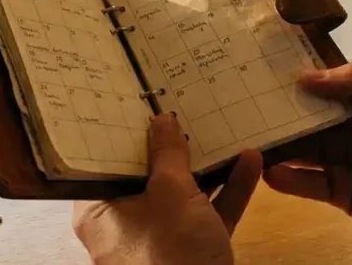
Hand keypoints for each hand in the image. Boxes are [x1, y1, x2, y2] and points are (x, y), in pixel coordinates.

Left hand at [72, 114, 262, 264]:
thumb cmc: (170, 250)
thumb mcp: (170, 193)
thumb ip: (168, 154)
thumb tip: (161, 120)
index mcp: (100, 210)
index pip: (106, 162)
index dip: (123, 132)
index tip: (137, 103)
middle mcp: (125, 224)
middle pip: (147, 176)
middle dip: (171, 146)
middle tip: (182, 107)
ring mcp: (161, 239)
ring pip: (183, 194)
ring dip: (207, 165)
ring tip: (221, 128)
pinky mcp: (193, 252)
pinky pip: (207, 213)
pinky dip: (227, 191)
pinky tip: (251, 161)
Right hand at [263, 63, 351, 263]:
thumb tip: (304, 77)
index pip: (322, 88)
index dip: (295, 80)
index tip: (260, 70)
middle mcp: (348, 131)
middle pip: (305, 119)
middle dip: (276, 112)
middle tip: (240, 105)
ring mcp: (342, 163)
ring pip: (300, 152)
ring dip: (275, 145)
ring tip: (244, 137)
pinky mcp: (340, 194)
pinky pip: (307, 185)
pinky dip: (285, 179)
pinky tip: (265, 170)